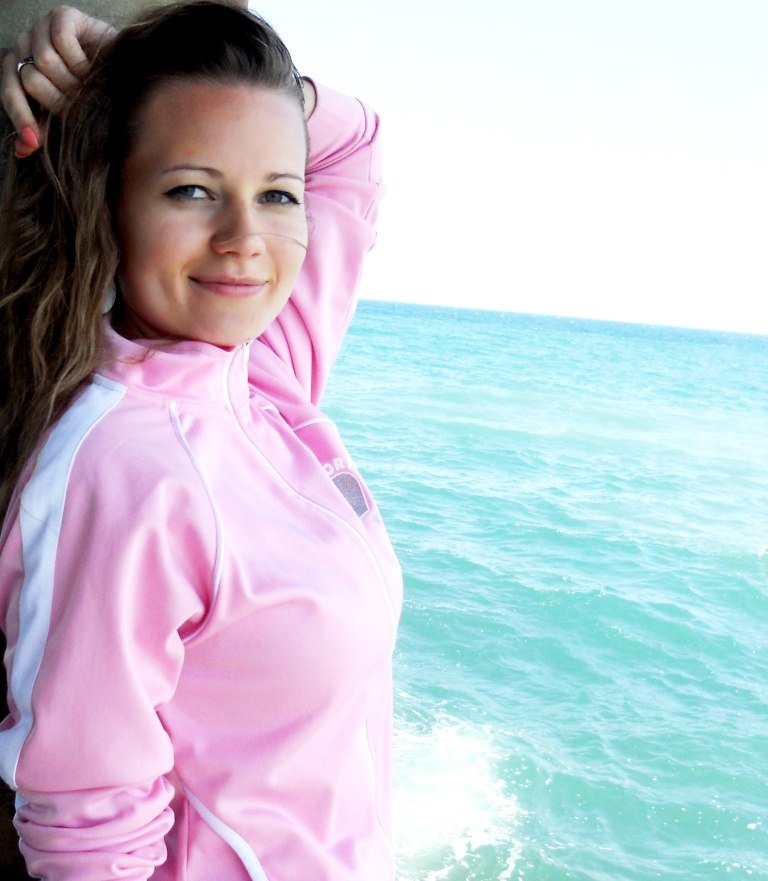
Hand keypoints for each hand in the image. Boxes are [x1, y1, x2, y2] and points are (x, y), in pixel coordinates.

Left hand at [1, 5, 114, 157]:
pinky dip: (80, 60)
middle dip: (58, 98)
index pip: (9, 91)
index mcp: (22, 68)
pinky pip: (61, 42)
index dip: (21, 117)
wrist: (130, 74)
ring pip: (44, 60)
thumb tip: (21, 150)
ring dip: (73, 80)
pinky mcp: (62, 16)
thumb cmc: (97, 95)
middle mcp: (27, 46)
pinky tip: (92, 66)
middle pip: (29, 78)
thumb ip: (43, 129)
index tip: (35, 143)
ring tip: (89, 84)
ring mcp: (42, 28)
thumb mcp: (68, 116)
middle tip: (81, 103)